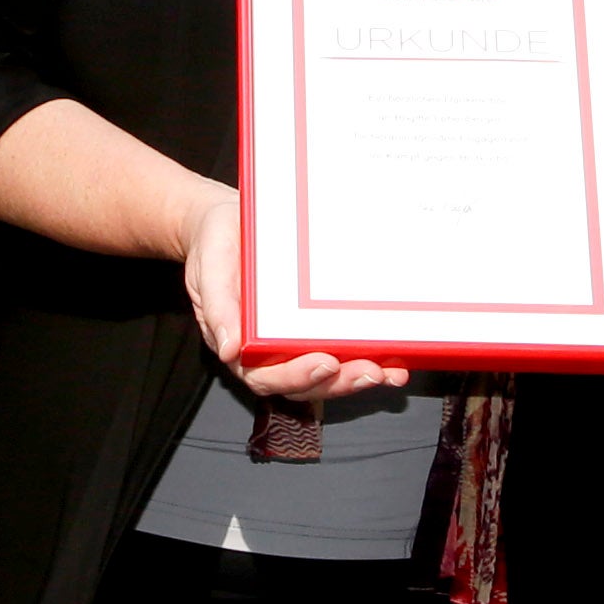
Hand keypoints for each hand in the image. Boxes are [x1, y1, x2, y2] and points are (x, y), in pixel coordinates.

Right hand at [177, 180, 409, 405]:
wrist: (227, 220)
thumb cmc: (215, 248)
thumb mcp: (209, 271)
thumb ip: (216, 308)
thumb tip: (228, 349)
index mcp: (241, 345)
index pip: (266, 376)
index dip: (296, 377)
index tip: (324, 364)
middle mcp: (270, 350)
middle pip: (305, 382)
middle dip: (339, 382)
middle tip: (370, 372)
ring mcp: (293, 339)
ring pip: (327, 372)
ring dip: (358, 376)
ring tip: (388, 372)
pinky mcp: (313, 324)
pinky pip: (340, 344)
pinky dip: (367, 355)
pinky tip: (393, 355)